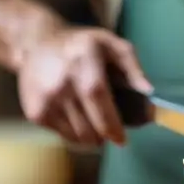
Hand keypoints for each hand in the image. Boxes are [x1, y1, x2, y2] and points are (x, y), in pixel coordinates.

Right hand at [16, 26, 151, 145]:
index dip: (111, 122)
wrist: (36, 44)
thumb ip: (133, 66)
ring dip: (91, 137)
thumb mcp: (111, 44)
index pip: (97, 96)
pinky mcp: (35, 112)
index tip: (121, 139)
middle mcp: (61, 81)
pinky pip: (62, 135)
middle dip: (105, 135)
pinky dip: (74, 134)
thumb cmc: (82, 46)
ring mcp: (45, 98)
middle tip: (111, 132)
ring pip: (76, 136)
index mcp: (83, 61)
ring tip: (94, 123)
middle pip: (88, 125)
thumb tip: (148, 91)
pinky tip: (77, 118)